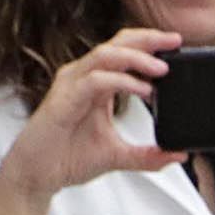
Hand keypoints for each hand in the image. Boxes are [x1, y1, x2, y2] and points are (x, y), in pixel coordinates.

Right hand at [0, 29, 189, 210]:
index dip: (149, 44)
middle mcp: (83, 77)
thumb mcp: (118, 156)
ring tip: (162, 69)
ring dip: (137, 58)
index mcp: (96, 83)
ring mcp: (72, 84)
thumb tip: (177, 154)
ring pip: (106, 55)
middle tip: (175, 41)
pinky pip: (96, 80)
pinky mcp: (64, 98)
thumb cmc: (67, 158)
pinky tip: (143, 90)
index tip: (177, 45)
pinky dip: (122, 82)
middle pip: (117, 43)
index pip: (124, 51)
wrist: (37, 175)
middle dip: (147, 39)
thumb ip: (148, 155)